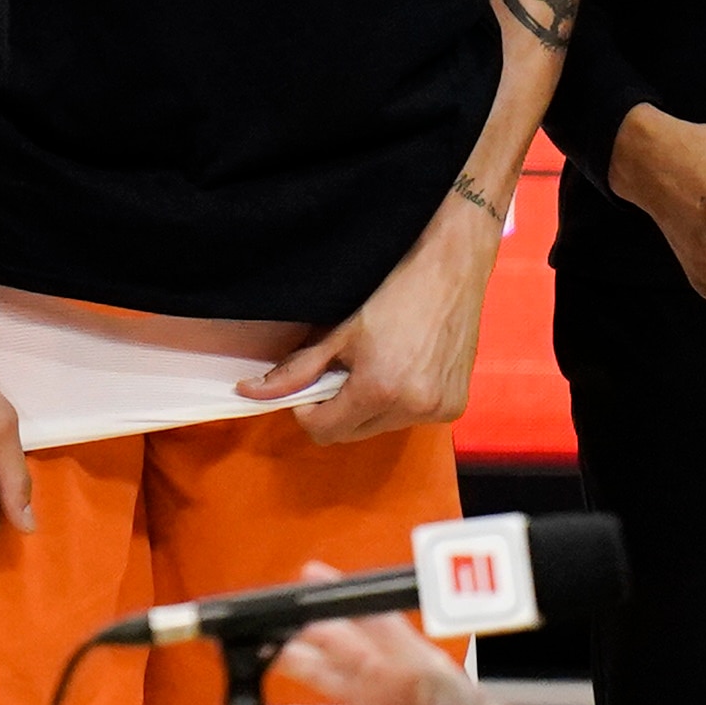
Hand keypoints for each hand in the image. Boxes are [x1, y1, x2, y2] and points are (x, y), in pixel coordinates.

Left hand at [244, 193, 490, 442]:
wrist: (451, 270)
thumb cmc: (394, 292)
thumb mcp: (338, 332)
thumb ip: (295, 369)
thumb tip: (250, 392)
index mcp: (379, 390)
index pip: (323, 431)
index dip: (307, 409)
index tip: (310, 383)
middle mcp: (412, 408)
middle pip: (351, 434)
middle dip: (337, 408)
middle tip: (341, 369)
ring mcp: (439, 410)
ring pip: (380, 428)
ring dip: (368, 406)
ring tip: (376, 365)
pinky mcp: (456, 406)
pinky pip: (410, 419)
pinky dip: (398, 402)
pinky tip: (402, 369)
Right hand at [265, 599, 544, 704]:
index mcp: (413, 666)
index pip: (374, 623)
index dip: (343, 597)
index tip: (309, 573)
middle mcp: (388, 677)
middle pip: (336, 645)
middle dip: (298, 628)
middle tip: (255, 619)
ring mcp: (378, 704)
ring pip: (326, 678)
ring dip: (292, 666)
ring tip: (249, 657)